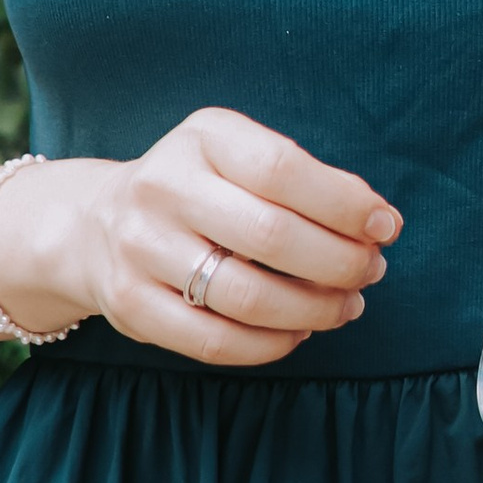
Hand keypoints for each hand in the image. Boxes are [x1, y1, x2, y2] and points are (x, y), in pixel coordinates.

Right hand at [0, 108, 400, 368]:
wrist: (96, 223)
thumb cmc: (198, 187)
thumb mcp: (236, 155)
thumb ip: (301, 178)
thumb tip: (375, 221)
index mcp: (202, 137)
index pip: (283, 168)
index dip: (345, 203)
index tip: (386, 226)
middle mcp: (163, 186)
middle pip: (271, 236)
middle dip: (340, 262)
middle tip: (371, 273)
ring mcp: (140, 249)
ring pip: (249, 297)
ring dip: (314, 309)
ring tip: (345, 306)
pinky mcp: (131, 306)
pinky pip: (216, 342)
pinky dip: (272, 345)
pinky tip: (298, 332)